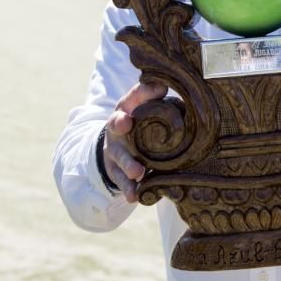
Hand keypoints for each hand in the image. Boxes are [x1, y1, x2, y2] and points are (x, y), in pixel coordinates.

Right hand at [103, 82, 166, 202]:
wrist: (116, 146)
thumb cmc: (140, 123)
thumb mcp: (144, 108)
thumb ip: (153, 97)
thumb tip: (165, 84)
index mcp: (127, 109)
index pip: (130, 97)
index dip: (139, 93)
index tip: (153, 90)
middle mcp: (118, 129)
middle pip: (116, 124)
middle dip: (120, 124)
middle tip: (126, 124)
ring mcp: (115, 151)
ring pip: (120, 157)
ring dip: (128, 164)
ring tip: (138, 172)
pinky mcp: (116, 172)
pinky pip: (122, 182)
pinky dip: (128, 189)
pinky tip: (134, 196)